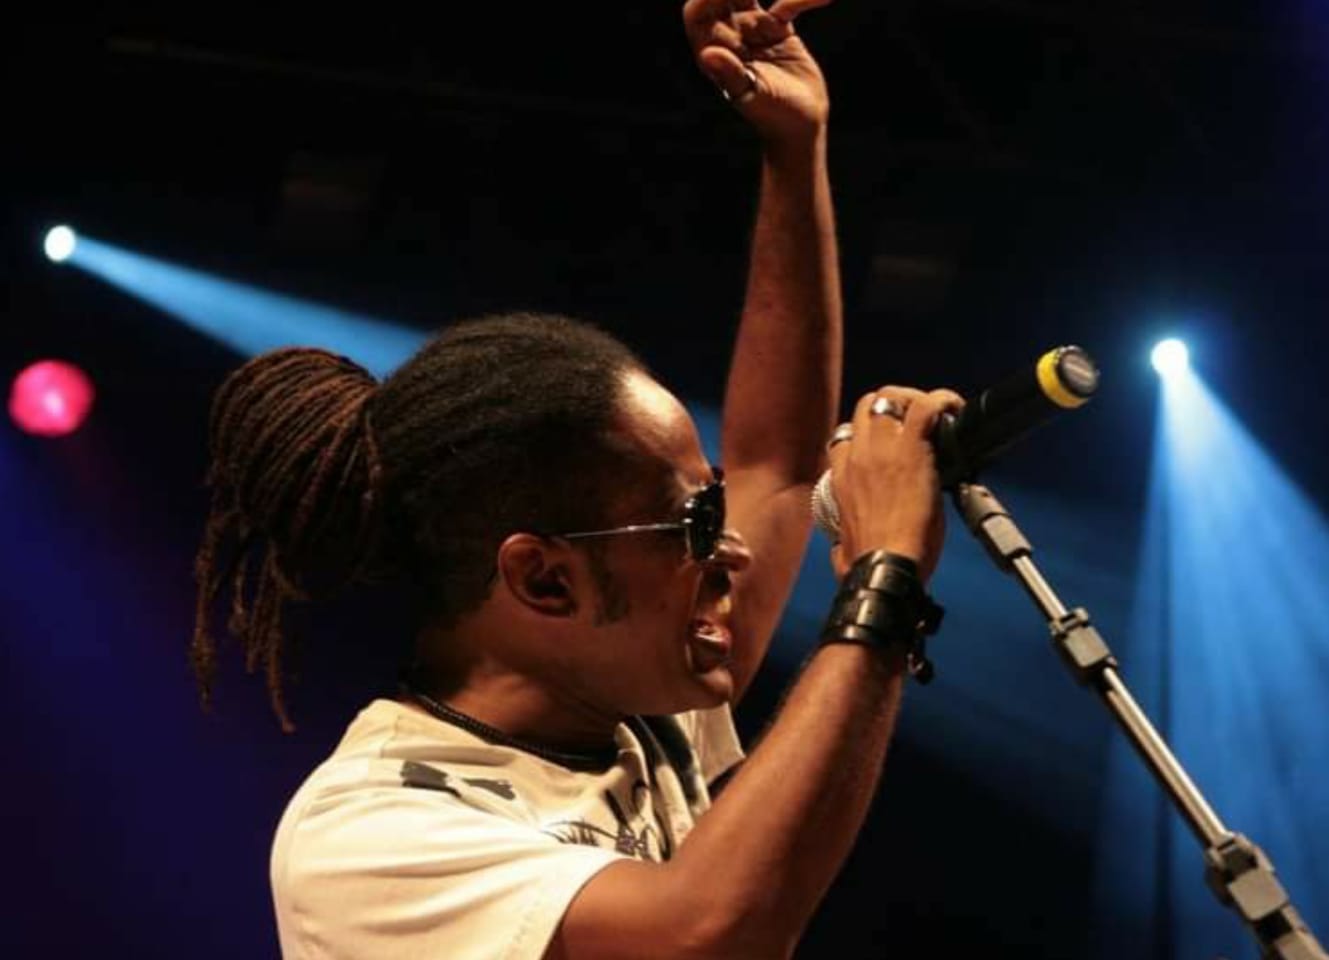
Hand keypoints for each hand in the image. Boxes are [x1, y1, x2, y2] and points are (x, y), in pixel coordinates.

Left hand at [683, 0, 832, 143]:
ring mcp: (755, 30)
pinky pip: (788, 4)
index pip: (697, 11)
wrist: (801, 125)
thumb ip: (730, 74)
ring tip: (784, 7)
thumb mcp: (752, 95)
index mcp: (714, 50)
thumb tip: (708, 54)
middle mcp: (730, 36)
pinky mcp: (780, 29)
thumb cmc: (772, 116)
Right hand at [827, 387, 964, 581]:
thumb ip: (841, 539)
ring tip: (937, 415)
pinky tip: (953, 409)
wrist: (883, 570)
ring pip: (890, 398)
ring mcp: (880, 450)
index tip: (890, 442)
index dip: (868, 433)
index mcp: (839, 478)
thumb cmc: (867, 567)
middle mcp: (856, 456)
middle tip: (917, 422)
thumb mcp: (841, 547)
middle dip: (892, 406)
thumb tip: (841, 550)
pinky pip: (925, 406)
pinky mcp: (911, 450)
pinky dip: (942, 401)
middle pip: (867, 406)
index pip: (844, 436)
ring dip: (914, 400)